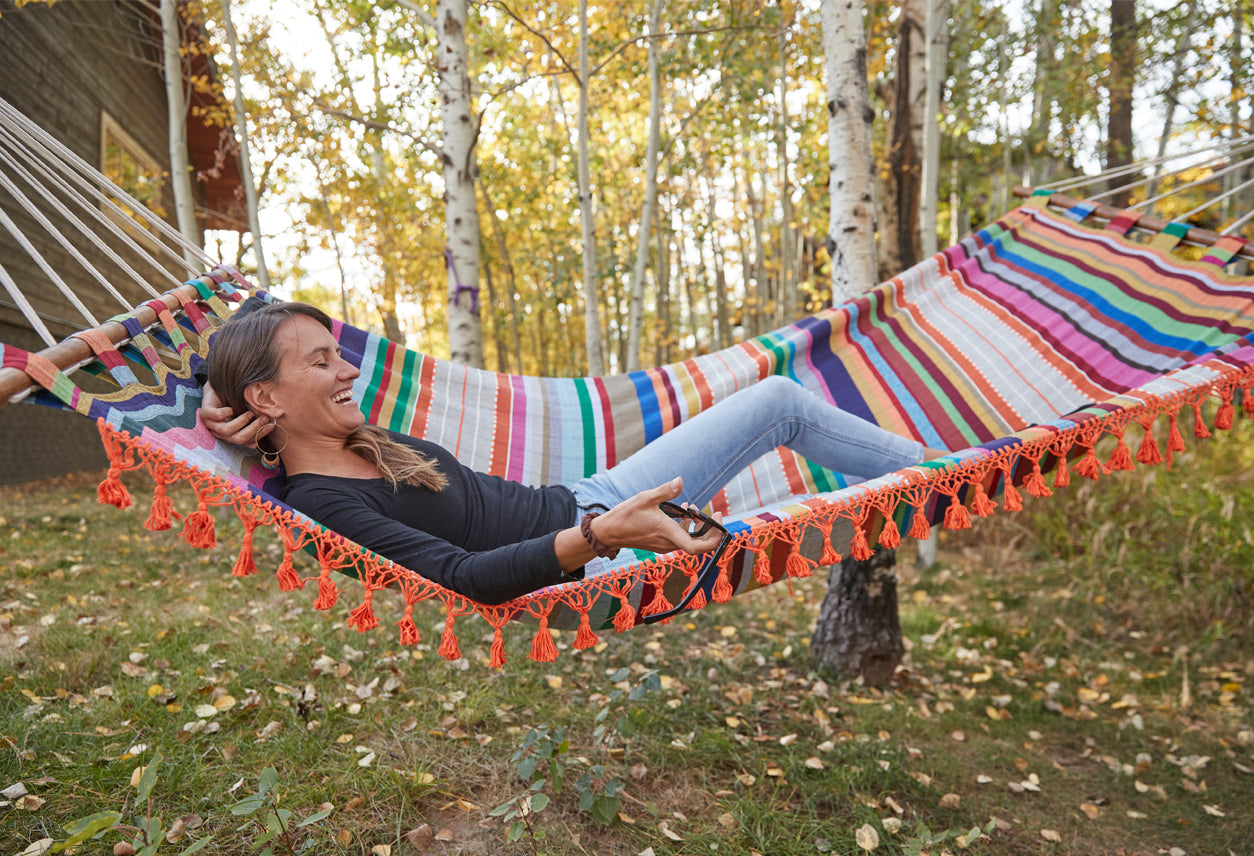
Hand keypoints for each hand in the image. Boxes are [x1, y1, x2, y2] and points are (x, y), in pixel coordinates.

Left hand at [199, 383, 273, 448]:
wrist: (216, 389)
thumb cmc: (233, 401)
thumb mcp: (245, 413)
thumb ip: (254, 422)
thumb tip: (268, 429)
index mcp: (231, 435)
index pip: (247, 441)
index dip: (260, 435)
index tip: (272, 425)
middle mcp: (221, 433)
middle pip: (238, 439)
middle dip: (253, 429)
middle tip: (264, 418)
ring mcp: (211, 424)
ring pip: (227, 431)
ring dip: (241, 422)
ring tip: (250, 413)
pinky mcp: (205, 414)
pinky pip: (217, 416)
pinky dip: (226, 413)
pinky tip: (231, 408)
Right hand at [594, 478, 725, 556]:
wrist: (608, 532)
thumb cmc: (625, 515)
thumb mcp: (645, 498)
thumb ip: (664, 491)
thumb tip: (680, 481)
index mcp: (667, 533)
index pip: (697, 547)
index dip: (713, 538)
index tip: (718, 520)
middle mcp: (668, 543)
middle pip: (698, 544)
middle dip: (709, 529)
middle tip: (713, 513)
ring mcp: (664, 545)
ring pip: (689, 540)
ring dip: (695, 526)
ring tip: (691, 507)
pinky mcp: (660, 544)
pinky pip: (680, 538)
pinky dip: (685, 527)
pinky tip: (679, 511)